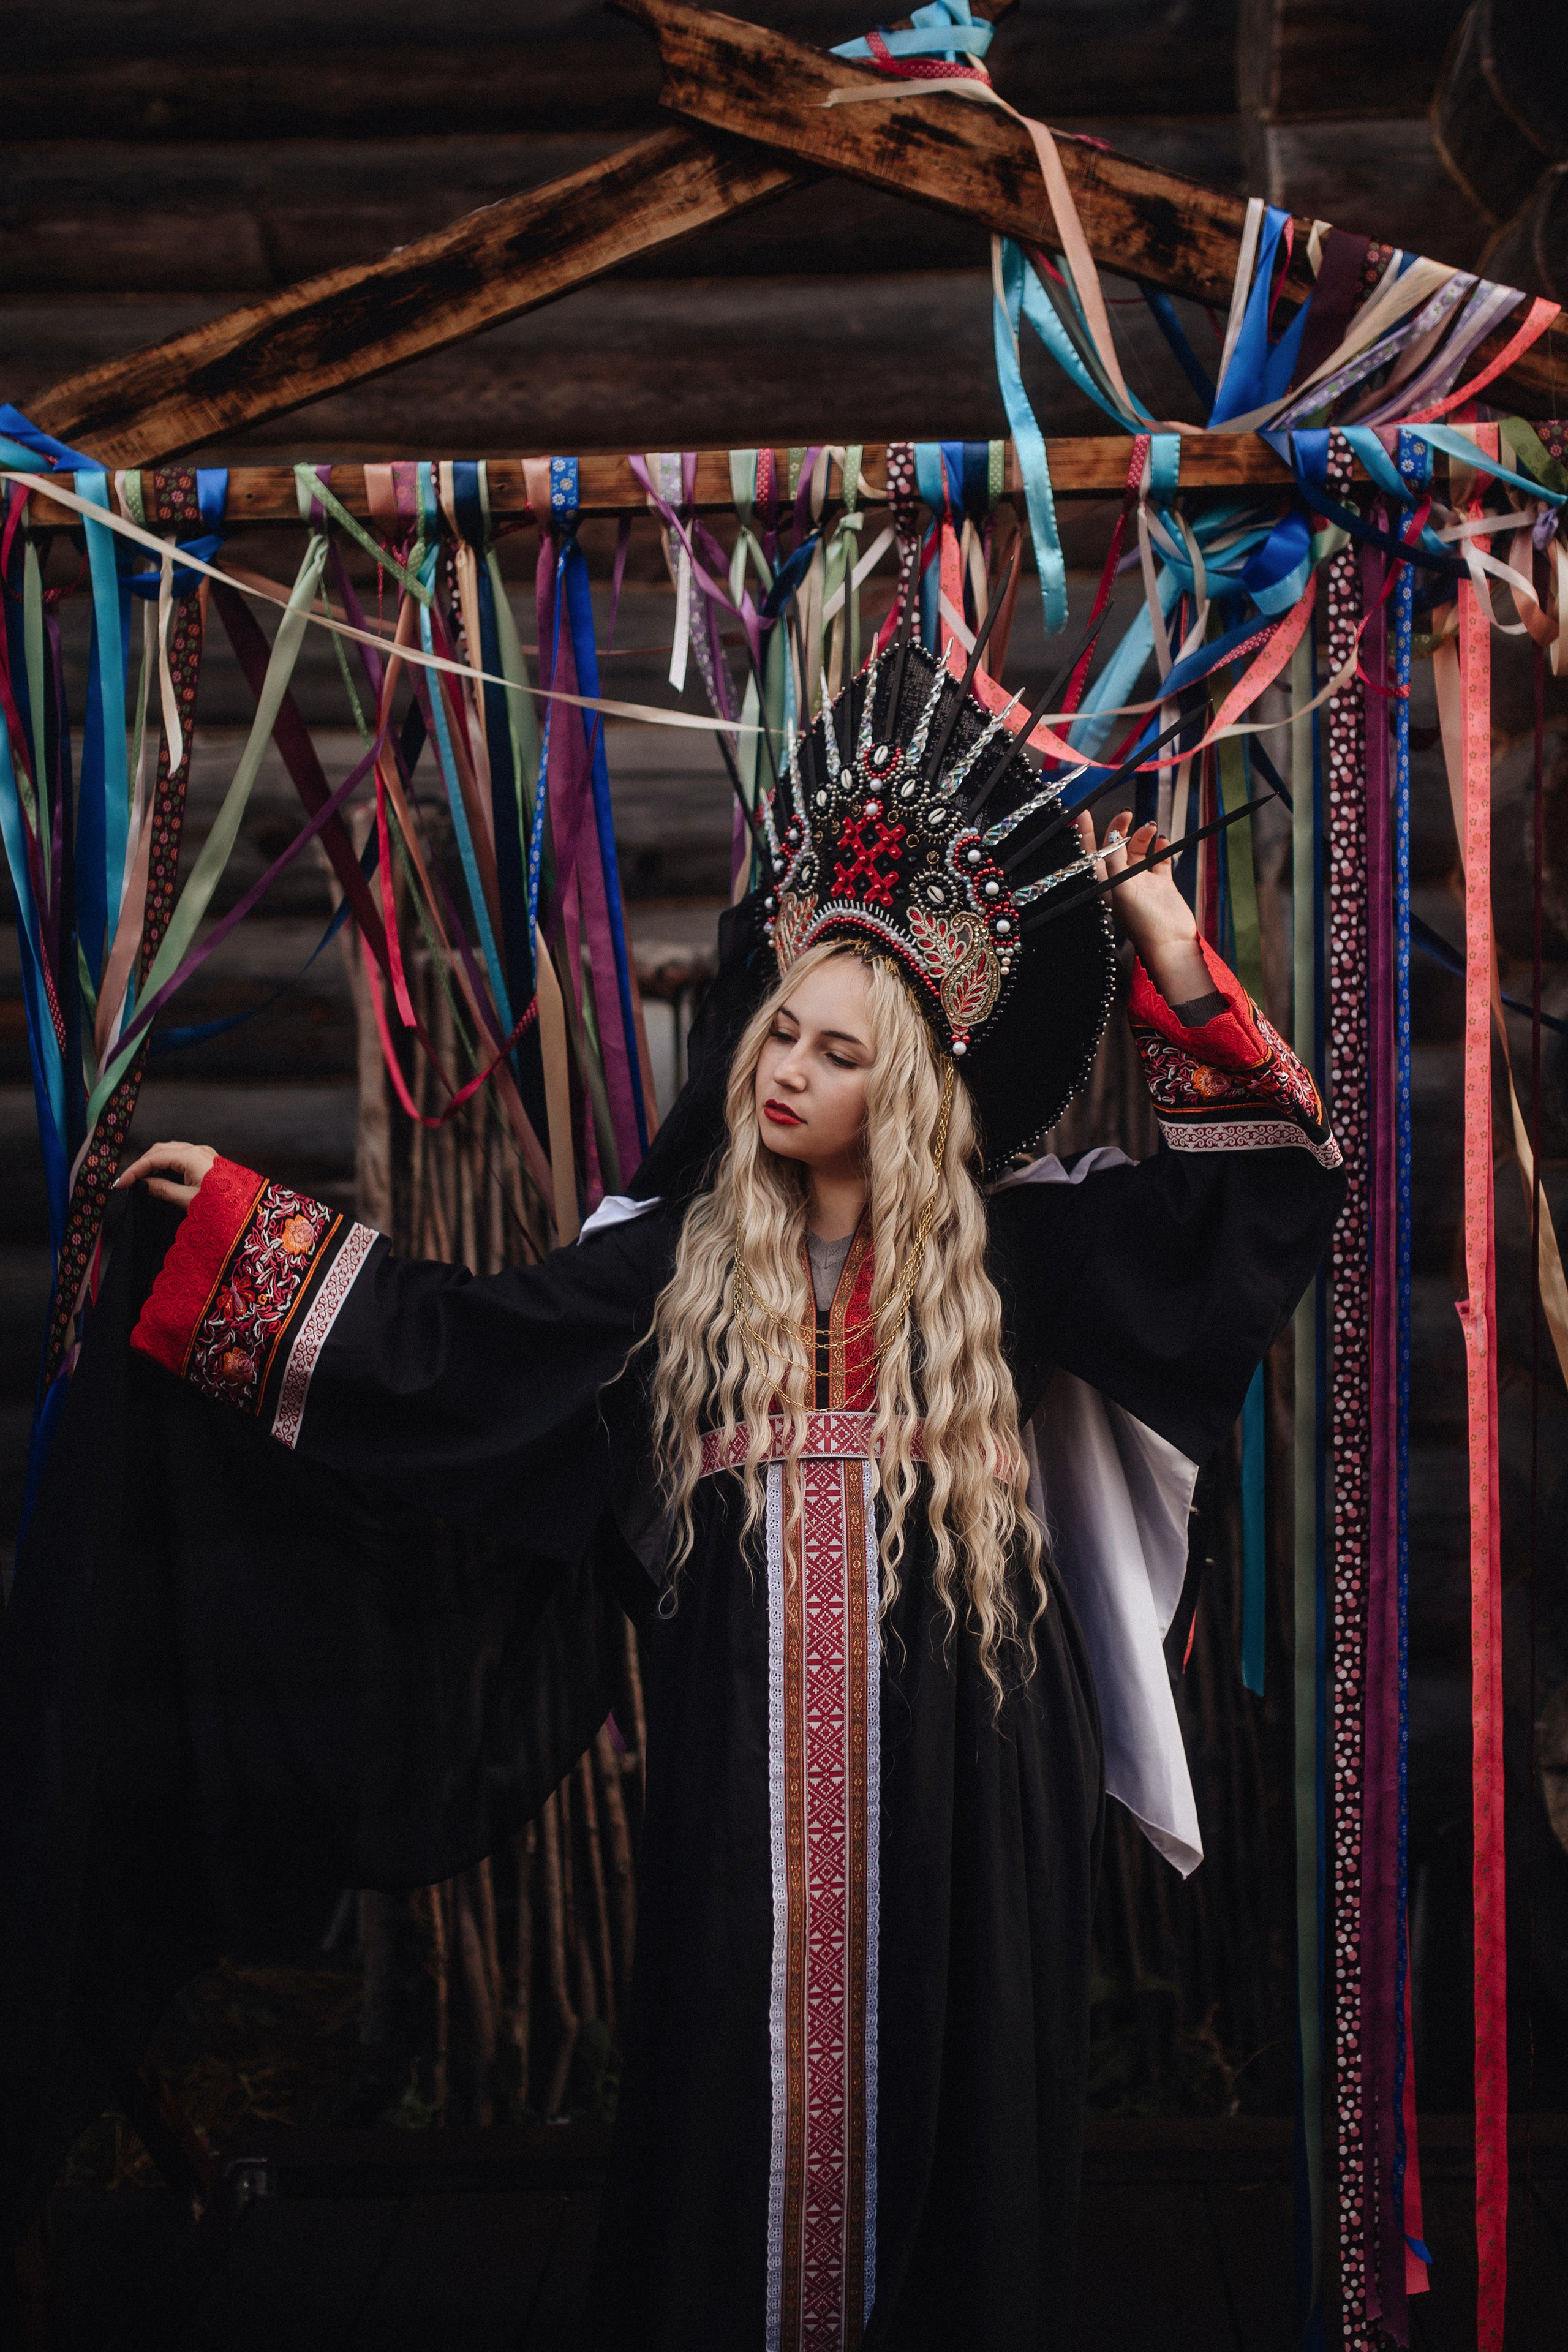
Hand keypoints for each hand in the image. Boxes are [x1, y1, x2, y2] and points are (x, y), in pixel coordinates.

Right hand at [114, 1141, 216, 1210]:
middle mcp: (198, 1150)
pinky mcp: (208, 1160)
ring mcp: (204, 1153)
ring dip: (153, 1162)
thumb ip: (163, 1189)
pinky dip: (166, 1163)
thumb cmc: (223, 1206)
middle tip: (128, 1182)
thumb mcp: (188, 1200)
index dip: (135, 1170)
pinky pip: (181, 1156)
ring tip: (140, 1179)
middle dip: (142, 1164)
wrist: (249, 1210)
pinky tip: (160, 1175)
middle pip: (160, 1150)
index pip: (154, 1158)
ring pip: (170, 1151)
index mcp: (192, 1156)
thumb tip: (143, 1184)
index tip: (121, 1183)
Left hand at [1074, 807, 1210, 1006]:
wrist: (1172, 943)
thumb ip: (1115, 862)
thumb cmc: (1142, 923)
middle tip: (1127, 814)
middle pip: (1115, 847)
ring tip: (1152, 827)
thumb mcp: (1121, 890)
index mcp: (1103, 886)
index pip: (1089, 855)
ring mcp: (1141, 882)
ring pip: (1138, 850)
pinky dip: (1161, 847)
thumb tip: (1113, 837)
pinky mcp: (1162, 884)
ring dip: (1142, 835)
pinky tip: (1164, 840)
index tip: (1083, 811)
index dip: (1085, 833)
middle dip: (1119, 828)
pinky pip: (1159, 859)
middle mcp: (1120, 882)